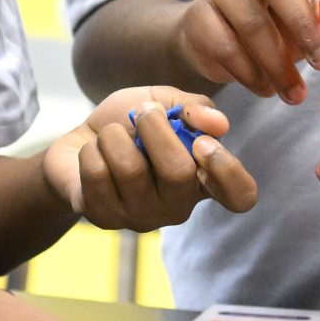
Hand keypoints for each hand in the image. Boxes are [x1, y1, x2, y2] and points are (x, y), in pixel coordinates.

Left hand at [44, 90, 254, 230]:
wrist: (79, 140)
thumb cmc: (131, 123)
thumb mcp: (165, 101)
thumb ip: (194, 108)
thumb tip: (219, 124)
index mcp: (202, 178)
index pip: (240, 196)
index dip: (227, 169)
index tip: (201, 142)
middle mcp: (178, 206)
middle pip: (178, 174)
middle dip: (155, 129)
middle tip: (142, 112)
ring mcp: (140, 217)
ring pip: (131, 170)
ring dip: (115, 136)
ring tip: (111, 134)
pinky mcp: (104, 218)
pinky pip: (97, 175)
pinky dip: (92, 150)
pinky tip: (94, 154)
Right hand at [172, 0, 319, 104]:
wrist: (213, 28)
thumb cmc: (271, 13)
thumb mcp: (299, 7)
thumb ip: (319, 19)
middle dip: (303, 24)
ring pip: (252, 23)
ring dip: (279, 64)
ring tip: (296, 93)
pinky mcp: (198, 17)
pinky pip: (228, 49)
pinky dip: (252, 75)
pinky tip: (267, 88)